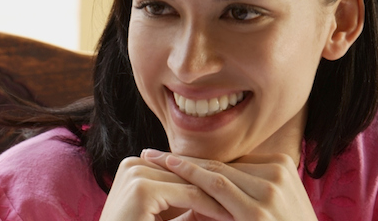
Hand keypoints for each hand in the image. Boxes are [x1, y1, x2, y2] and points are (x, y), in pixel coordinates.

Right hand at [98, 153, 231, 220]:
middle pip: (187, 173)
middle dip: (216, 187)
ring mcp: (136, 173)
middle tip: (243, 198)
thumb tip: (219, 202)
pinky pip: (189, 194)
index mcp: (136, 166)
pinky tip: (229, 216)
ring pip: (191, 182)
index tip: (235, 193)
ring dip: (218, 196)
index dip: (208, 181)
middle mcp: (134, 163)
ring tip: (241, 208)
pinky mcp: (143, 188)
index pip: (181, 170)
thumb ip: (187, 204)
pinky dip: (211, 207)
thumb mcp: (167, 216)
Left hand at [143, 150, 316, 220]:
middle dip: (184, 159)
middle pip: (220, 164)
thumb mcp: (268, 205)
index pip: (229, 162)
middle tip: (151, 152)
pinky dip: (190, 176)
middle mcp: (278, 173)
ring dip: (179, 165)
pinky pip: (217, 187)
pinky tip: (169, 168)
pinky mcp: (258, 212)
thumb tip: (202, 183)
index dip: (196, 159)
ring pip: (215, 171)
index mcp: (281, 165)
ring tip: (151, 158)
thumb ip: (243, 190)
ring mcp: (270, 191)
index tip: (168, 155)